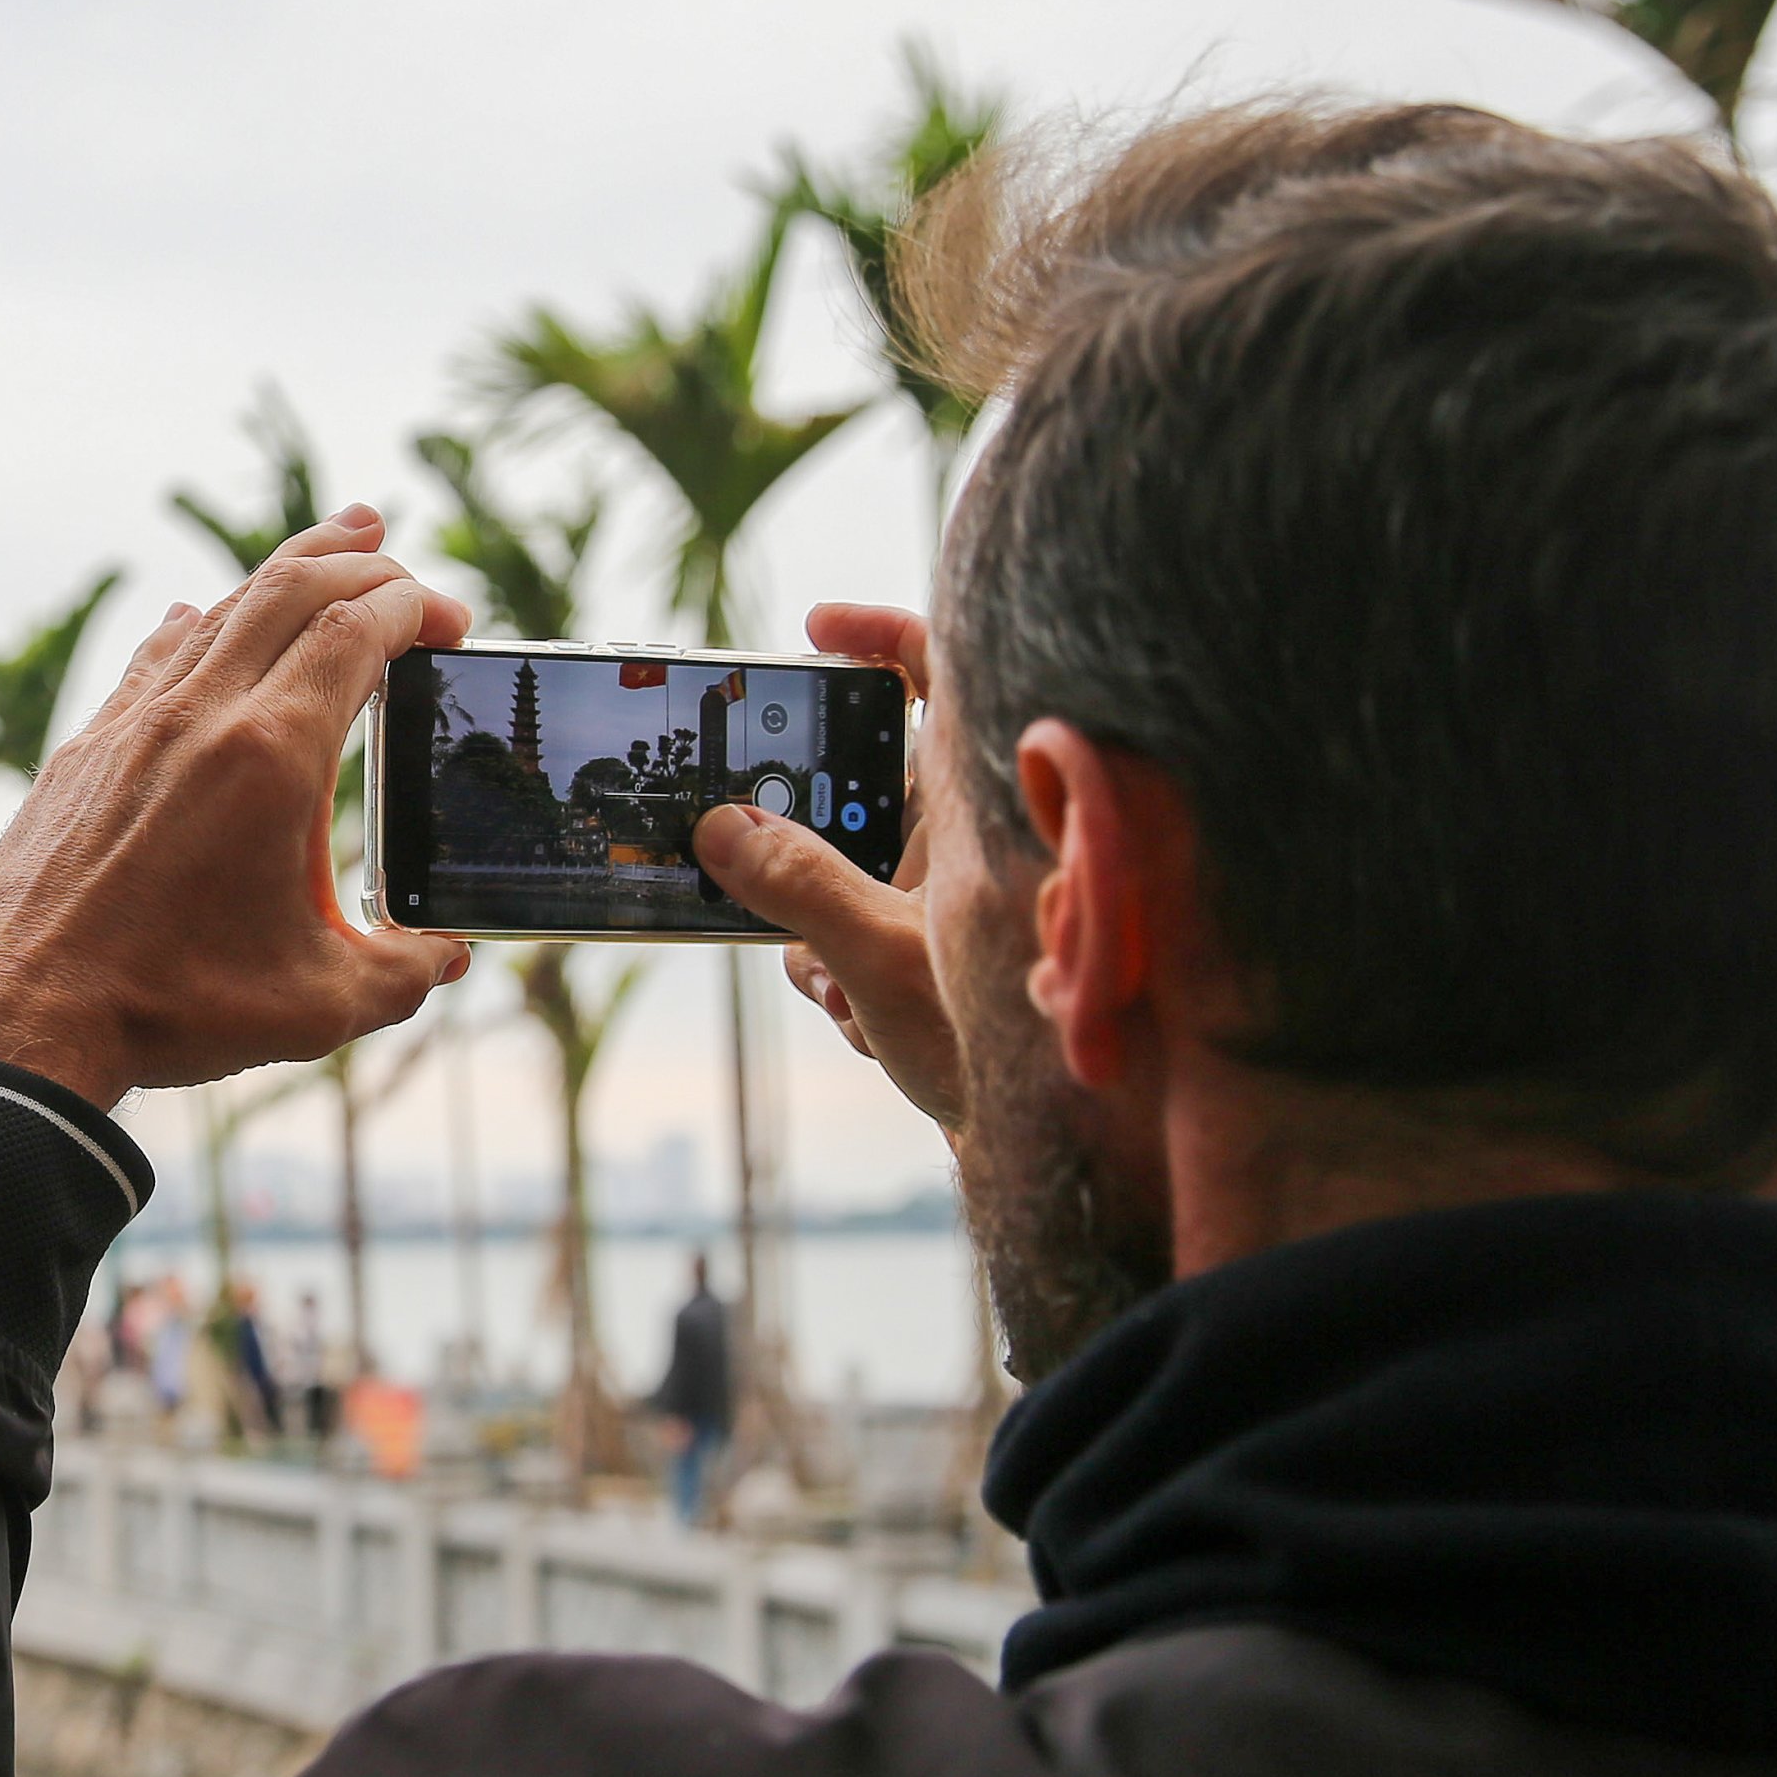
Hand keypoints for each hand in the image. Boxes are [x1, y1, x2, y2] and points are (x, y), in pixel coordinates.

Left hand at [0, 506, 474, 1108]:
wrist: (20, 1016)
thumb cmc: (169, 1009)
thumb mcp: (318, 1006)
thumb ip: (403, 973)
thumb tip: (448, 958)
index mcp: (271, 755)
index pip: (355, 631)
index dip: (412, 607)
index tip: (448, 621)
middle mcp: (200, 715)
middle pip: (291, 589)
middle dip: (359, 563)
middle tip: (400, 565)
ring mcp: (134, 723)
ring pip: (220, 610)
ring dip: (284, 572)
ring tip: (332, 545)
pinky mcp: (86, 748)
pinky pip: (153, 657)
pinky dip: (198, 625)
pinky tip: (197, 617)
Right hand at [690, 602, 964, 1136]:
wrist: (1058, 1146)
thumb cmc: (1012, 1040)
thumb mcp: (882, 954)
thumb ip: (797, 883)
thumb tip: (718, 826)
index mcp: (980, 803)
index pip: (943, 676)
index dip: (880, 635)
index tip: (814, 630)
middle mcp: (969, 835)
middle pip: (859, 786)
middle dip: (806, 845)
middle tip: (757, 864)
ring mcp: (949, 892)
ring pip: (841, 870)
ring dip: (820, 932)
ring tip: (846, 988)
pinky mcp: (930, 944)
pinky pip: (849, 928)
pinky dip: (840, 973)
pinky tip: (865, 1021)